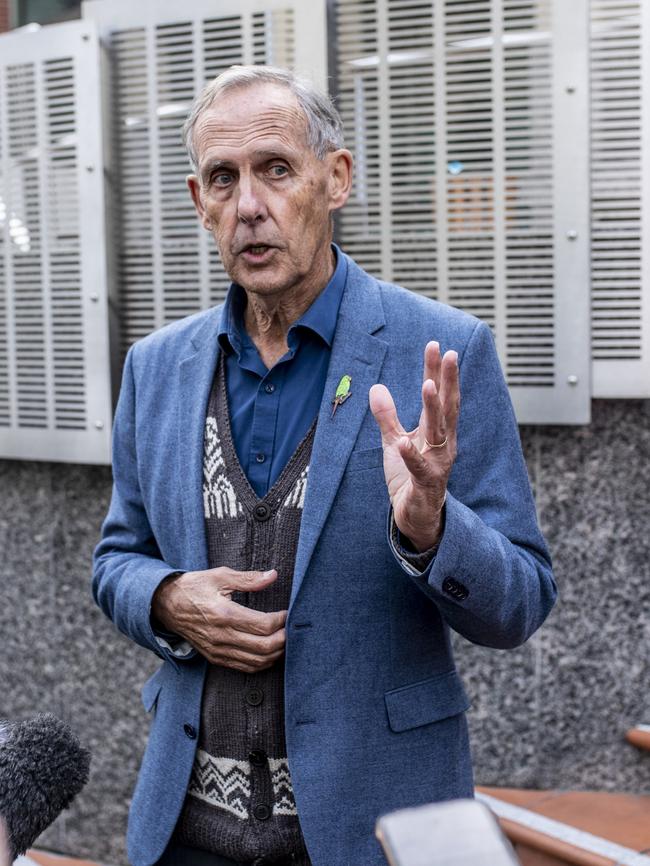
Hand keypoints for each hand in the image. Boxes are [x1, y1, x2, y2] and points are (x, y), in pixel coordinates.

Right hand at [151, 568, 286, 672]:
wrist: (165, 605)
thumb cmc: (193, 587)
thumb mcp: (219, 576)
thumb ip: (248, 578)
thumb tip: (273, 575)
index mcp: (224, 614)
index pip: (263, 625)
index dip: (282, 620)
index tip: (288, 612)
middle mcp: (221, 636)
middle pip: (264, 647)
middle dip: (284, 639)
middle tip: (291, 628)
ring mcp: (218, 650)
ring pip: (257, 661)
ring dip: (276, 653)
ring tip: (284, 640)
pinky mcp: (215, 658)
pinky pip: (244, 667)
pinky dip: (262, 663)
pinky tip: (270, 652)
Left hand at [369, 341, 458, 551]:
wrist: (415, 516)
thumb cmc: (408, 478)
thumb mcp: (394, 442)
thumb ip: (387, 417)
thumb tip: (376, 388)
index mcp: (435, 431)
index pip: (438, 395)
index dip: (437, 371)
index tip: (437, 345)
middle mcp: (442, 443)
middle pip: (446, 406)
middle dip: (447, 380)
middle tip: (448, 353)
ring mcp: (437, 463)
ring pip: (438, 432)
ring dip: (433, 408)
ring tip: (429, 385)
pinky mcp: (426, 483)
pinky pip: (419, 468)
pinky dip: (411, 455)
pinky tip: (404, 443)